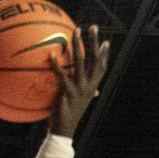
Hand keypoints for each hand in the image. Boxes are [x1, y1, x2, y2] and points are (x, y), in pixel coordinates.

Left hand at [45, 24, 109, 138]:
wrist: (64, 130)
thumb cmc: (70, 114)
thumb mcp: (81, 102)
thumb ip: (88, 93)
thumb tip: (96, 91)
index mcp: (92, 87)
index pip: (102, 68)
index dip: (105, 55)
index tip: (106, 41)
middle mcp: (89, 86)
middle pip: (94, 59)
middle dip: (94, 42)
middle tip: (92, 27)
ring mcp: (79, 88)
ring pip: (81, 62)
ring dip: (78, 45)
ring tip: (74, 31)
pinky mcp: (67, 92)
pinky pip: (62, 74)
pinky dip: (57, 63)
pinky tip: (52, 53)